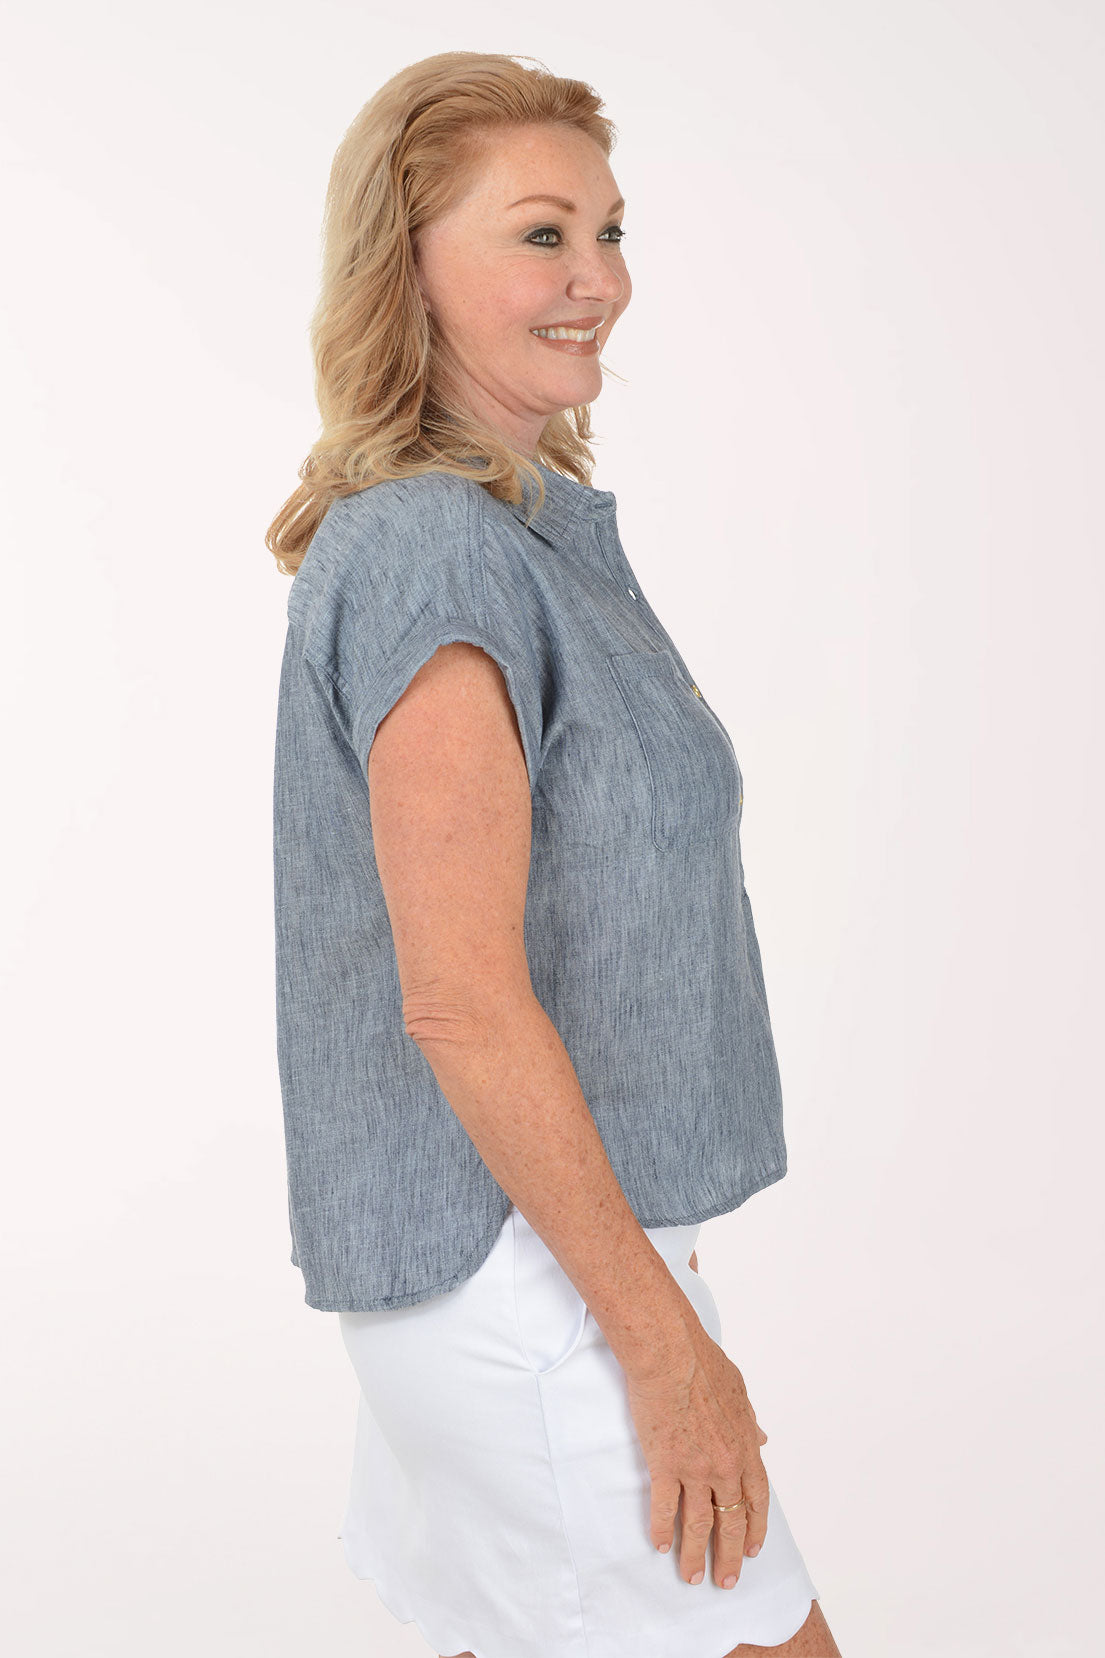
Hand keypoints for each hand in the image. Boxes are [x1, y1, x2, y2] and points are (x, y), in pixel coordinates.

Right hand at [624, 1325, 769, 1590]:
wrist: (670, 1353)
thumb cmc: (702, 1362)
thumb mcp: (739, 1391)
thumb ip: (750, 1421)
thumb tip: (762, 1437)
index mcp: (745, 1446)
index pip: (756, 1499)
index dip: (754, 1528)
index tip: (750, 1550)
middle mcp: (724, 1464)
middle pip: (731, 1521)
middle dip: (729, 1556)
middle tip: (726, 1581)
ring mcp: (695, 1467)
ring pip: (699, 1524)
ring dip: (695, 1554)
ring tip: (691, 1577)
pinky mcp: (665, 1464)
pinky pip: (665, 1507)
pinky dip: (662, 1529)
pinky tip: (659, 1545)